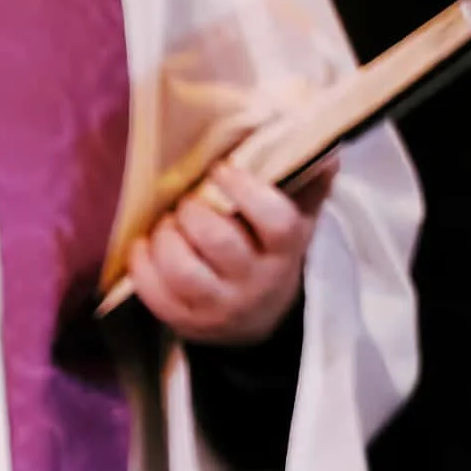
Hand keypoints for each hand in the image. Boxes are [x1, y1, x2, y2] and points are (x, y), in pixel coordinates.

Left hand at [127, 155, 336, 346]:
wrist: (258, 318)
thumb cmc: (270, 252)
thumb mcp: (297, 221)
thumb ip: (308, 185)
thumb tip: (328, 149)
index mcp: (285, 250)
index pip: (275, 220)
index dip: (244, 189)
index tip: (220, 168)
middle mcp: (255, 281)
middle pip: (218, 241)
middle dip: (193, 211)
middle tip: (185, 200)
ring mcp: (219, 306)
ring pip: (183, 270)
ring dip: (165, 237)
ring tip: (165, 223)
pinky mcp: (187, 321)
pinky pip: (155, 294)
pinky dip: (142, 264)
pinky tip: (144, 245)